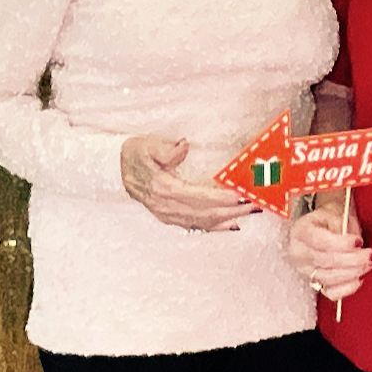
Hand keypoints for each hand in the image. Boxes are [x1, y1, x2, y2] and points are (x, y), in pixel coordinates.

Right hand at [120, 136, 254, 231]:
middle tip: (256, 203)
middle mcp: (168, 207)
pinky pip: (197, 225)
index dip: (221, 197)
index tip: (240, 195)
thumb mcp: (148, 145)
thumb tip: (185, 146)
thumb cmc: (135, 154)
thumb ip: (167, 149)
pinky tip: (233, 224)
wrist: (115, 170)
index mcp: (164, 188)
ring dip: (229, 217)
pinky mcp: (171, 217)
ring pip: (204, 221)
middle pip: (206, 212)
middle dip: (233, 209)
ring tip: (251, 211)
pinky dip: (216, 226)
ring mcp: (169, 215)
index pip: (199, 196)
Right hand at [286, 199, 371, 300]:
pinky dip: (347, 288)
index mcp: (301, 231)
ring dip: (353, 272)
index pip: (319, 240)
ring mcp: (306, 271)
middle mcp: (299, 253)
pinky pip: (331, 293)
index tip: (359, 242)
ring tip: (369, 263)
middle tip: (370, 255)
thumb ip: (342, 226)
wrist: (324, 228)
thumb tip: (353, 244)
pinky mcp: (315, 284)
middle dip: (352, 260)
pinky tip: (358, 278)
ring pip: (329, 278)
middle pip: (325, 261)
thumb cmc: (330, 221)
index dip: (340, 243)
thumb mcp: (335, 214)